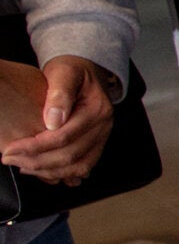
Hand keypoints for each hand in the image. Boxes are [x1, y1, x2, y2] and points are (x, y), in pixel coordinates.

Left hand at [1, 55, 116, 184]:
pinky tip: (42, 171)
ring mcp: (102, 137)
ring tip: (22, 167)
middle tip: (10, 159)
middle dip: (37, 161)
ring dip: (48, 171)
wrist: (84, 71)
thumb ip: (59, 94)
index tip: (11, 148)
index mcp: (97, 110)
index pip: (64, 136)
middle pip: (71, 155)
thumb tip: (53, 120)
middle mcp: (104, 126)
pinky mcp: (96, 144)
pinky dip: (62, 172)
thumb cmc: (72, 70)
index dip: (35, 146)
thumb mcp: (63, 72)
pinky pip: (82, 166)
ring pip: (78, 166)